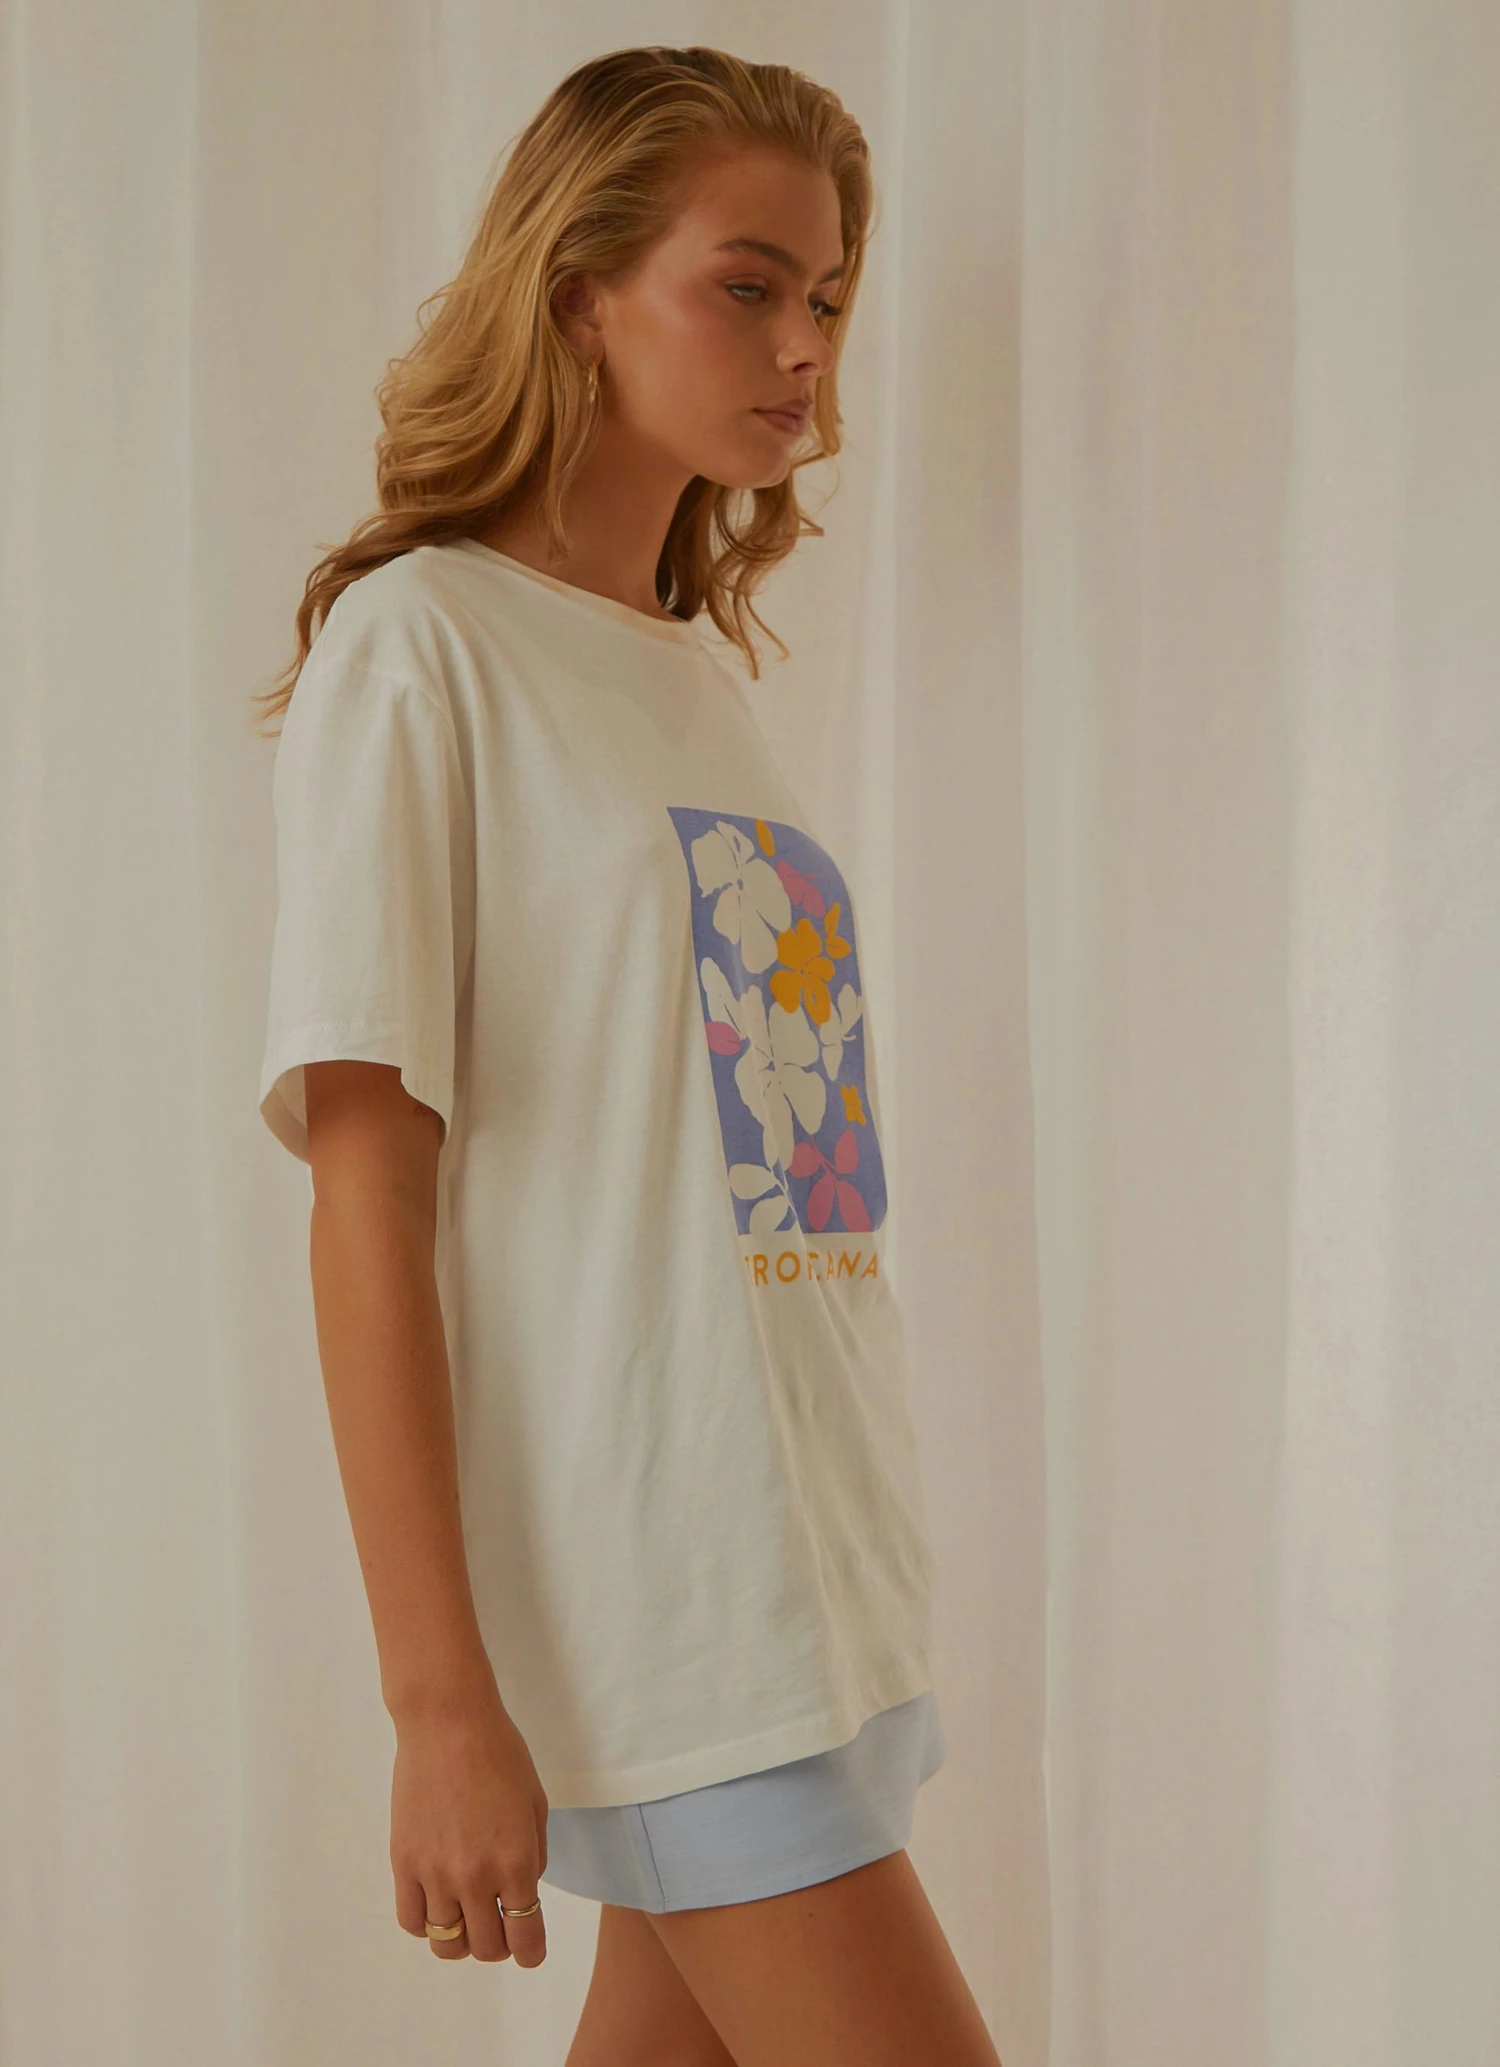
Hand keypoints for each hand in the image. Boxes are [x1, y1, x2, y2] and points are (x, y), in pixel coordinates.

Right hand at [389, 1686, 549, 1965]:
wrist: (447, 1722)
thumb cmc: (500, 1753)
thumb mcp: (535, 1804)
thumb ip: (533, 1856)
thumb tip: (522, 1892)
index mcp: (516, 1861)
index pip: (525, 1938)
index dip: (531, 1953)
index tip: (530, 1951)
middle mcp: (476, 1876)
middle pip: (485, 1948)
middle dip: (499, 1947)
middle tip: (501, 1927)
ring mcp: (435, 1873)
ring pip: (446, 1943)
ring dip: (462, 1939)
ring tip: (468, 1917)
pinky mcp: (404, 1863)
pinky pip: (412, 1921)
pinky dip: (427, 1924)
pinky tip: (437, 1904)